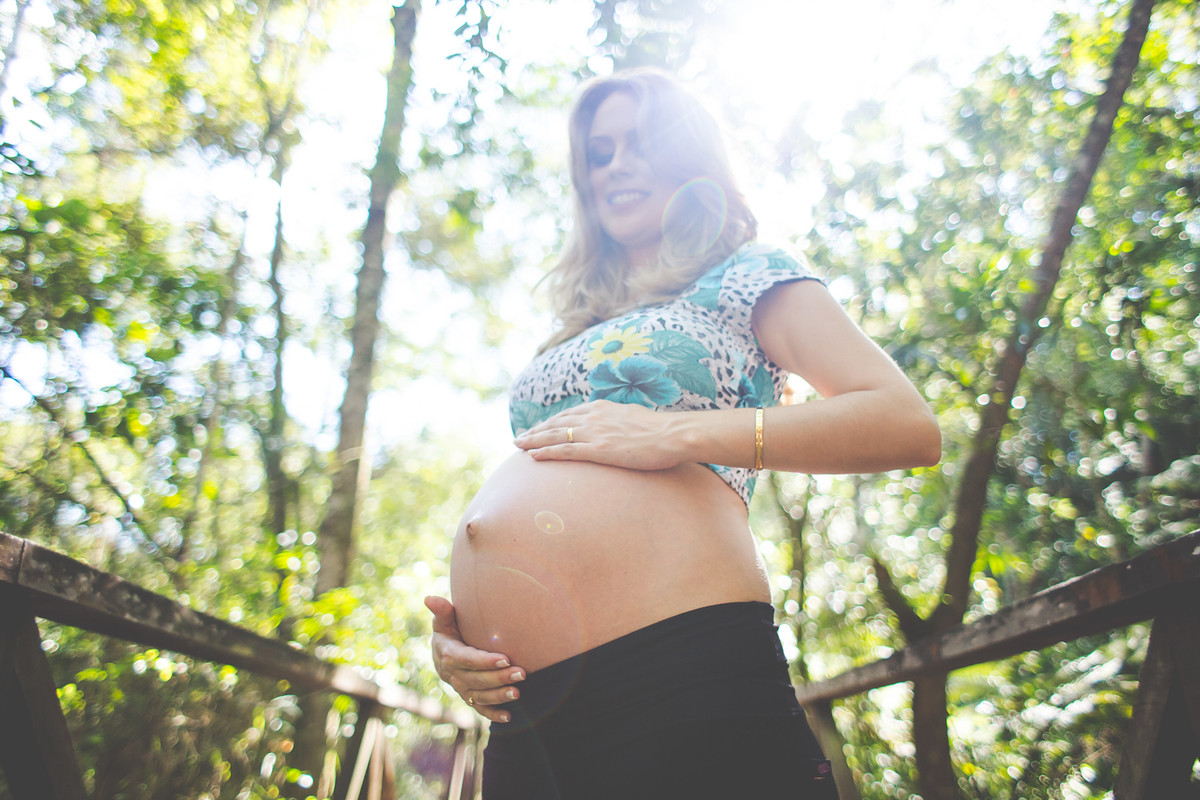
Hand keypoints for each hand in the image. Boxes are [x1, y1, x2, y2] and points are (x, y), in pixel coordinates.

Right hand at [425, 596, 524, 722]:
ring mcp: (460, 689)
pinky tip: (509, 717)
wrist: (442, 655)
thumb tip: (430, 598)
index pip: (467, 659)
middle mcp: (453, 675)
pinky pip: (479, 709)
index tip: (506, 658)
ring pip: (479, 696)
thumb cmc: (449, 631)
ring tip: (518, 692)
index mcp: (448, 655)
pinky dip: (492, 714)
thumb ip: (442, 611)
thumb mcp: (445, 621)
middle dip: (499, 677)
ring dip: (499, 696)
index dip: (485, 661)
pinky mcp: (467, 698)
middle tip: (522, 673)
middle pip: (477, 679)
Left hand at [514, 400, 687, 470]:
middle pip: (556, 423)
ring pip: (556, 435)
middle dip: (536, 430)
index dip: (550, 422)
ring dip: (534, 440)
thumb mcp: (634, 417)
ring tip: (518, 446)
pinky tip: (533, 457)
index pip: (569, 414)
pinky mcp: (599, 450)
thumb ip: (618, 420)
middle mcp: (594, 416)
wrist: (673, 434)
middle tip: (519, 437)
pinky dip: (547, 453)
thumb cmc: (660, 430)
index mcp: (603, 407)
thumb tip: (614, 425)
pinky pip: (566, 451)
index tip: (538, 428)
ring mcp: (595, 433)